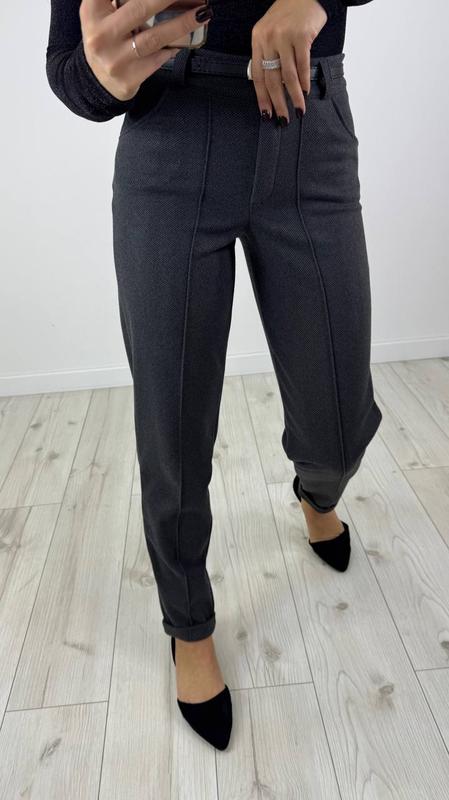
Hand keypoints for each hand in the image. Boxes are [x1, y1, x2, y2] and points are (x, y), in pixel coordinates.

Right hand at [79, 0, 211, 101]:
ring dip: (183, 23)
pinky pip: (158, 58)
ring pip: (155, 37)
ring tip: (202, 13)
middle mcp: (101, 35)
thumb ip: (123, 0)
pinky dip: (175, 46)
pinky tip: (190, 37)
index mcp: (92, 11)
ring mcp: (115, 59)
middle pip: (141, 7)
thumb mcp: (101, 12)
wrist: (97, 81)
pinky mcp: (129, 78)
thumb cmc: (106, 38)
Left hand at [251, 0, 327, 121]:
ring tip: (299, 110)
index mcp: (258, 40)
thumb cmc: (288, 14)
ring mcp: (284, 37)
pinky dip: (305, 81)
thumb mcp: (271, 31)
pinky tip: (306, 92)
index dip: (262, 97)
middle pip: (271, 79)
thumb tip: (274, 85)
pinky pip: (303, 65)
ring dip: (294, 96)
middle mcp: (268, 39)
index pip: (257, 75)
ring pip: (288, 75)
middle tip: (283, 119)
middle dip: (277, 103)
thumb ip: (269, 54)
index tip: (266, 114)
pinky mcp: (301, 35)